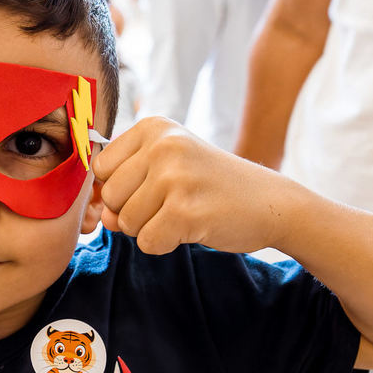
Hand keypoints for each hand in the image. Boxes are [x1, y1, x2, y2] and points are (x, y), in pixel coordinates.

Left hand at [92, 117, 294, 255]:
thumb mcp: (168, 168)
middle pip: (110, 196)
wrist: (271, 202)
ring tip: (184, 213)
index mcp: (154, 127)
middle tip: (172, 204)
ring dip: (150, 228)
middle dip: (133, 211)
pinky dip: (164, 244)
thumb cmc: (212, 185)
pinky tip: (191, 227)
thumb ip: (126, 188)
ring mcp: (174, 177)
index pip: (101, 168)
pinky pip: (147, 242)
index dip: (120, 188)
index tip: (152, 188)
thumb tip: (102, 218)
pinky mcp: (184, 211)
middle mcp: (162, 145)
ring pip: (125, 222)